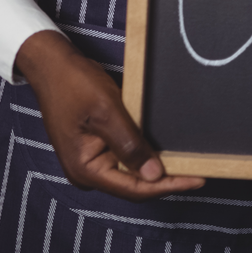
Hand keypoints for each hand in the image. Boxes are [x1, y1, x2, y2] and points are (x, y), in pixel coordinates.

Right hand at [15, 30, 204, 200]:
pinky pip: (124, 155)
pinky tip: (164, 148)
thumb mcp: (106, 111)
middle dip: (165, 178)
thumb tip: (154, 175)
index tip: (197, 179)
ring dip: (156, 166)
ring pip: (130, 169)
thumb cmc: (74, 84)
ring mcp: (90, 159)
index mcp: (85, 170)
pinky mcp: (95, 146)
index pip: (134, 188)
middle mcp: (87, 171)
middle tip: (199, 171)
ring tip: (188, 162)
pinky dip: (144, 152)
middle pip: (133, 183)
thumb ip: (129, 145)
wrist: (52, 64)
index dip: (168, 185)